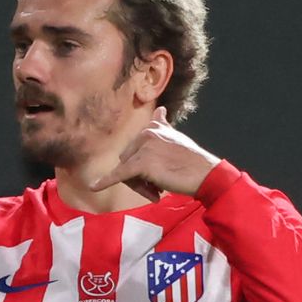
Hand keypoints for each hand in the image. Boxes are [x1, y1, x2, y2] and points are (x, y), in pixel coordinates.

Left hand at [91, 106, 220, 201]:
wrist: (207, 175)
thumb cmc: (194, 162)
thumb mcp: (176, 138)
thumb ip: (163, 126)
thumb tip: (159, 109)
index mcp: (153, 127)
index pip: (134, 148)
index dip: (141, 165)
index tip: (158, 173)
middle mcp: (147, 133)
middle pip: (127, 160)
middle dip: (138, 177)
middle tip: (157, 188)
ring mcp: (143, 147)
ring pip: (125, 171)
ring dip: (139, 185)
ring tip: (157, 191)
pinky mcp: (141, 164)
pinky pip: (119, 175)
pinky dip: (105, 182)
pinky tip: (94, 187)